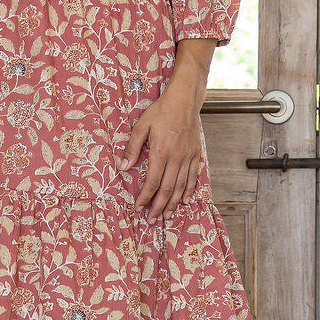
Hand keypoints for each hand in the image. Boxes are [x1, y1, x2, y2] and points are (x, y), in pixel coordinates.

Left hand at [119, 83, 203, 218]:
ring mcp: (188, 157)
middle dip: (158, 207)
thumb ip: (132, 148)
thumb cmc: (161, 111)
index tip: (138, 208)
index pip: (152, 182)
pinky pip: (193, 176)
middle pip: (167, 189)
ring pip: (181, 186)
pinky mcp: (195, 154)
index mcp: (161, 152)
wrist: (184, 100)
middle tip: (151, 220)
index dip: (145, 197)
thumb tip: (124, 167)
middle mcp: (176, 158)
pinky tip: (186, 200)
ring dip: (174, 203)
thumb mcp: (141, 126)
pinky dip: (189, 190)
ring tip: (168, 216)